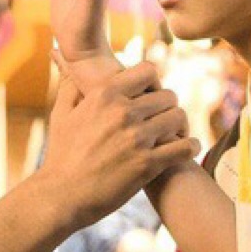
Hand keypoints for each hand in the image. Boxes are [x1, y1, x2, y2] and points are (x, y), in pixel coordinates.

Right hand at [40, 62, 199, 233]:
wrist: (61, 195)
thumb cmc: (60, 155)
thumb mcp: (60, 114)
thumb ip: (70, 84)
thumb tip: (60, 55)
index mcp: (104, 94)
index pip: (149, 71)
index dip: (153, 83)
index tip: (150, 96)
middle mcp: (122, 111)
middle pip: (168, 95)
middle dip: (167, 108)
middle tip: (163, 120)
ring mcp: (137, 138)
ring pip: (179, 117)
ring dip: (179, 127)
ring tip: (175, 135)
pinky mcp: (147, 164)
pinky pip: (185, 147)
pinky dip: (190, 147)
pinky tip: (186, 149)